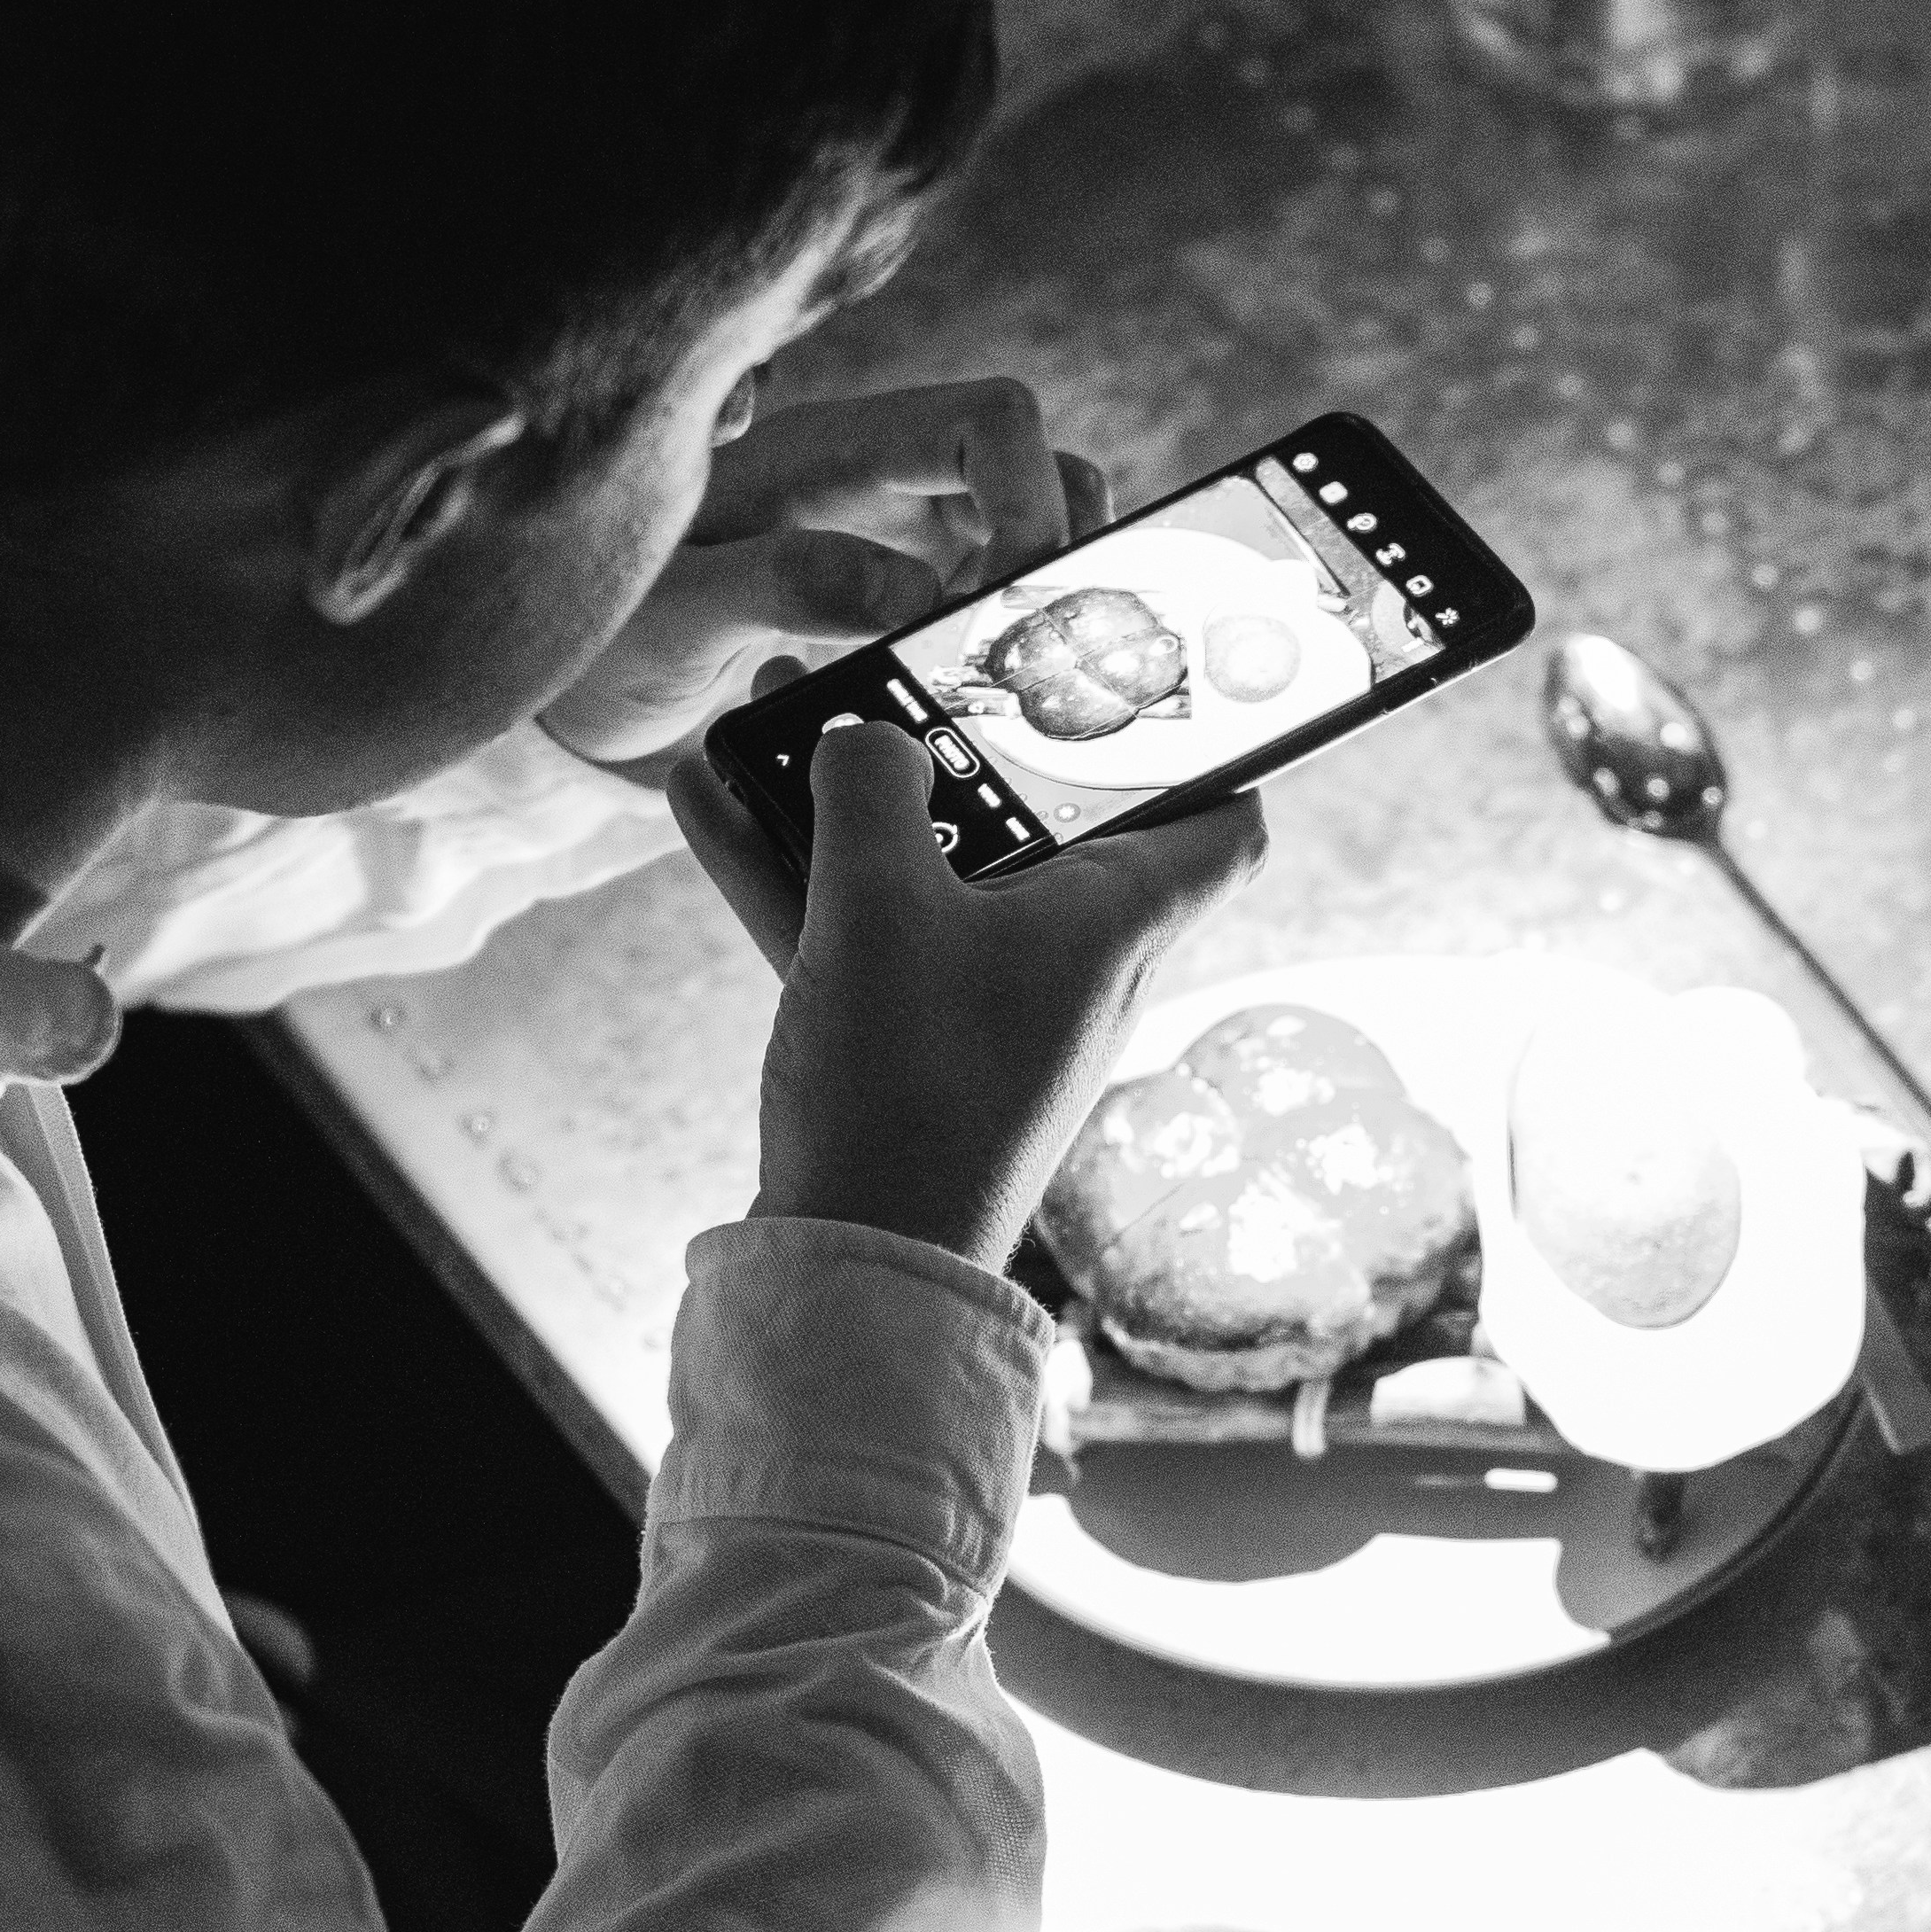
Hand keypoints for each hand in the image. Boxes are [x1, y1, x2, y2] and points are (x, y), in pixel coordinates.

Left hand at [535, 377, 1107, 775]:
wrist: (582, 691)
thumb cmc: (613, 640)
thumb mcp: (677, 615)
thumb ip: (786, 585)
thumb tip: (916, 593)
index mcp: (831, 452)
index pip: (988, 422)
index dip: (1032, 500)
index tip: (1013, 605)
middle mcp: (882, 474)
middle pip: (1034, 462)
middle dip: (1060, 551)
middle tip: (1023, 652)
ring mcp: (901, 527)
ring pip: (1032, 520)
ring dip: (1044, 592)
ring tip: (1004, 676)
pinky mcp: (910, 582)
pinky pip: (1000, 583)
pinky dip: (1017, 631)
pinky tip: (982, 694)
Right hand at [686, 721, 1258, 1270]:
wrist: (855, 1266)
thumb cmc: (908, 1083)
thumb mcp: (881, 901)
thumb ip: (873, 787)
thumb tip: (863, 734)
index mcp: (1116, 920)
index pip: (1228, 824)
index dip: (1212, 748)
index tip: (1149, 688)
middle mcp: (1073, 962)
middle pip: (1045, 820)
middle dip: (960, 737)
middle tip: (896, 666)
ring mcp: (992, 1007)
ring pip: (933, 867)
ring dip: (852, 795)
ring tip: (770, 706)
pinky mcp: (915, 1047)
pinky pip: (864, 930)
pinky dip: (798, 870)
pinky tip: (702, 799)